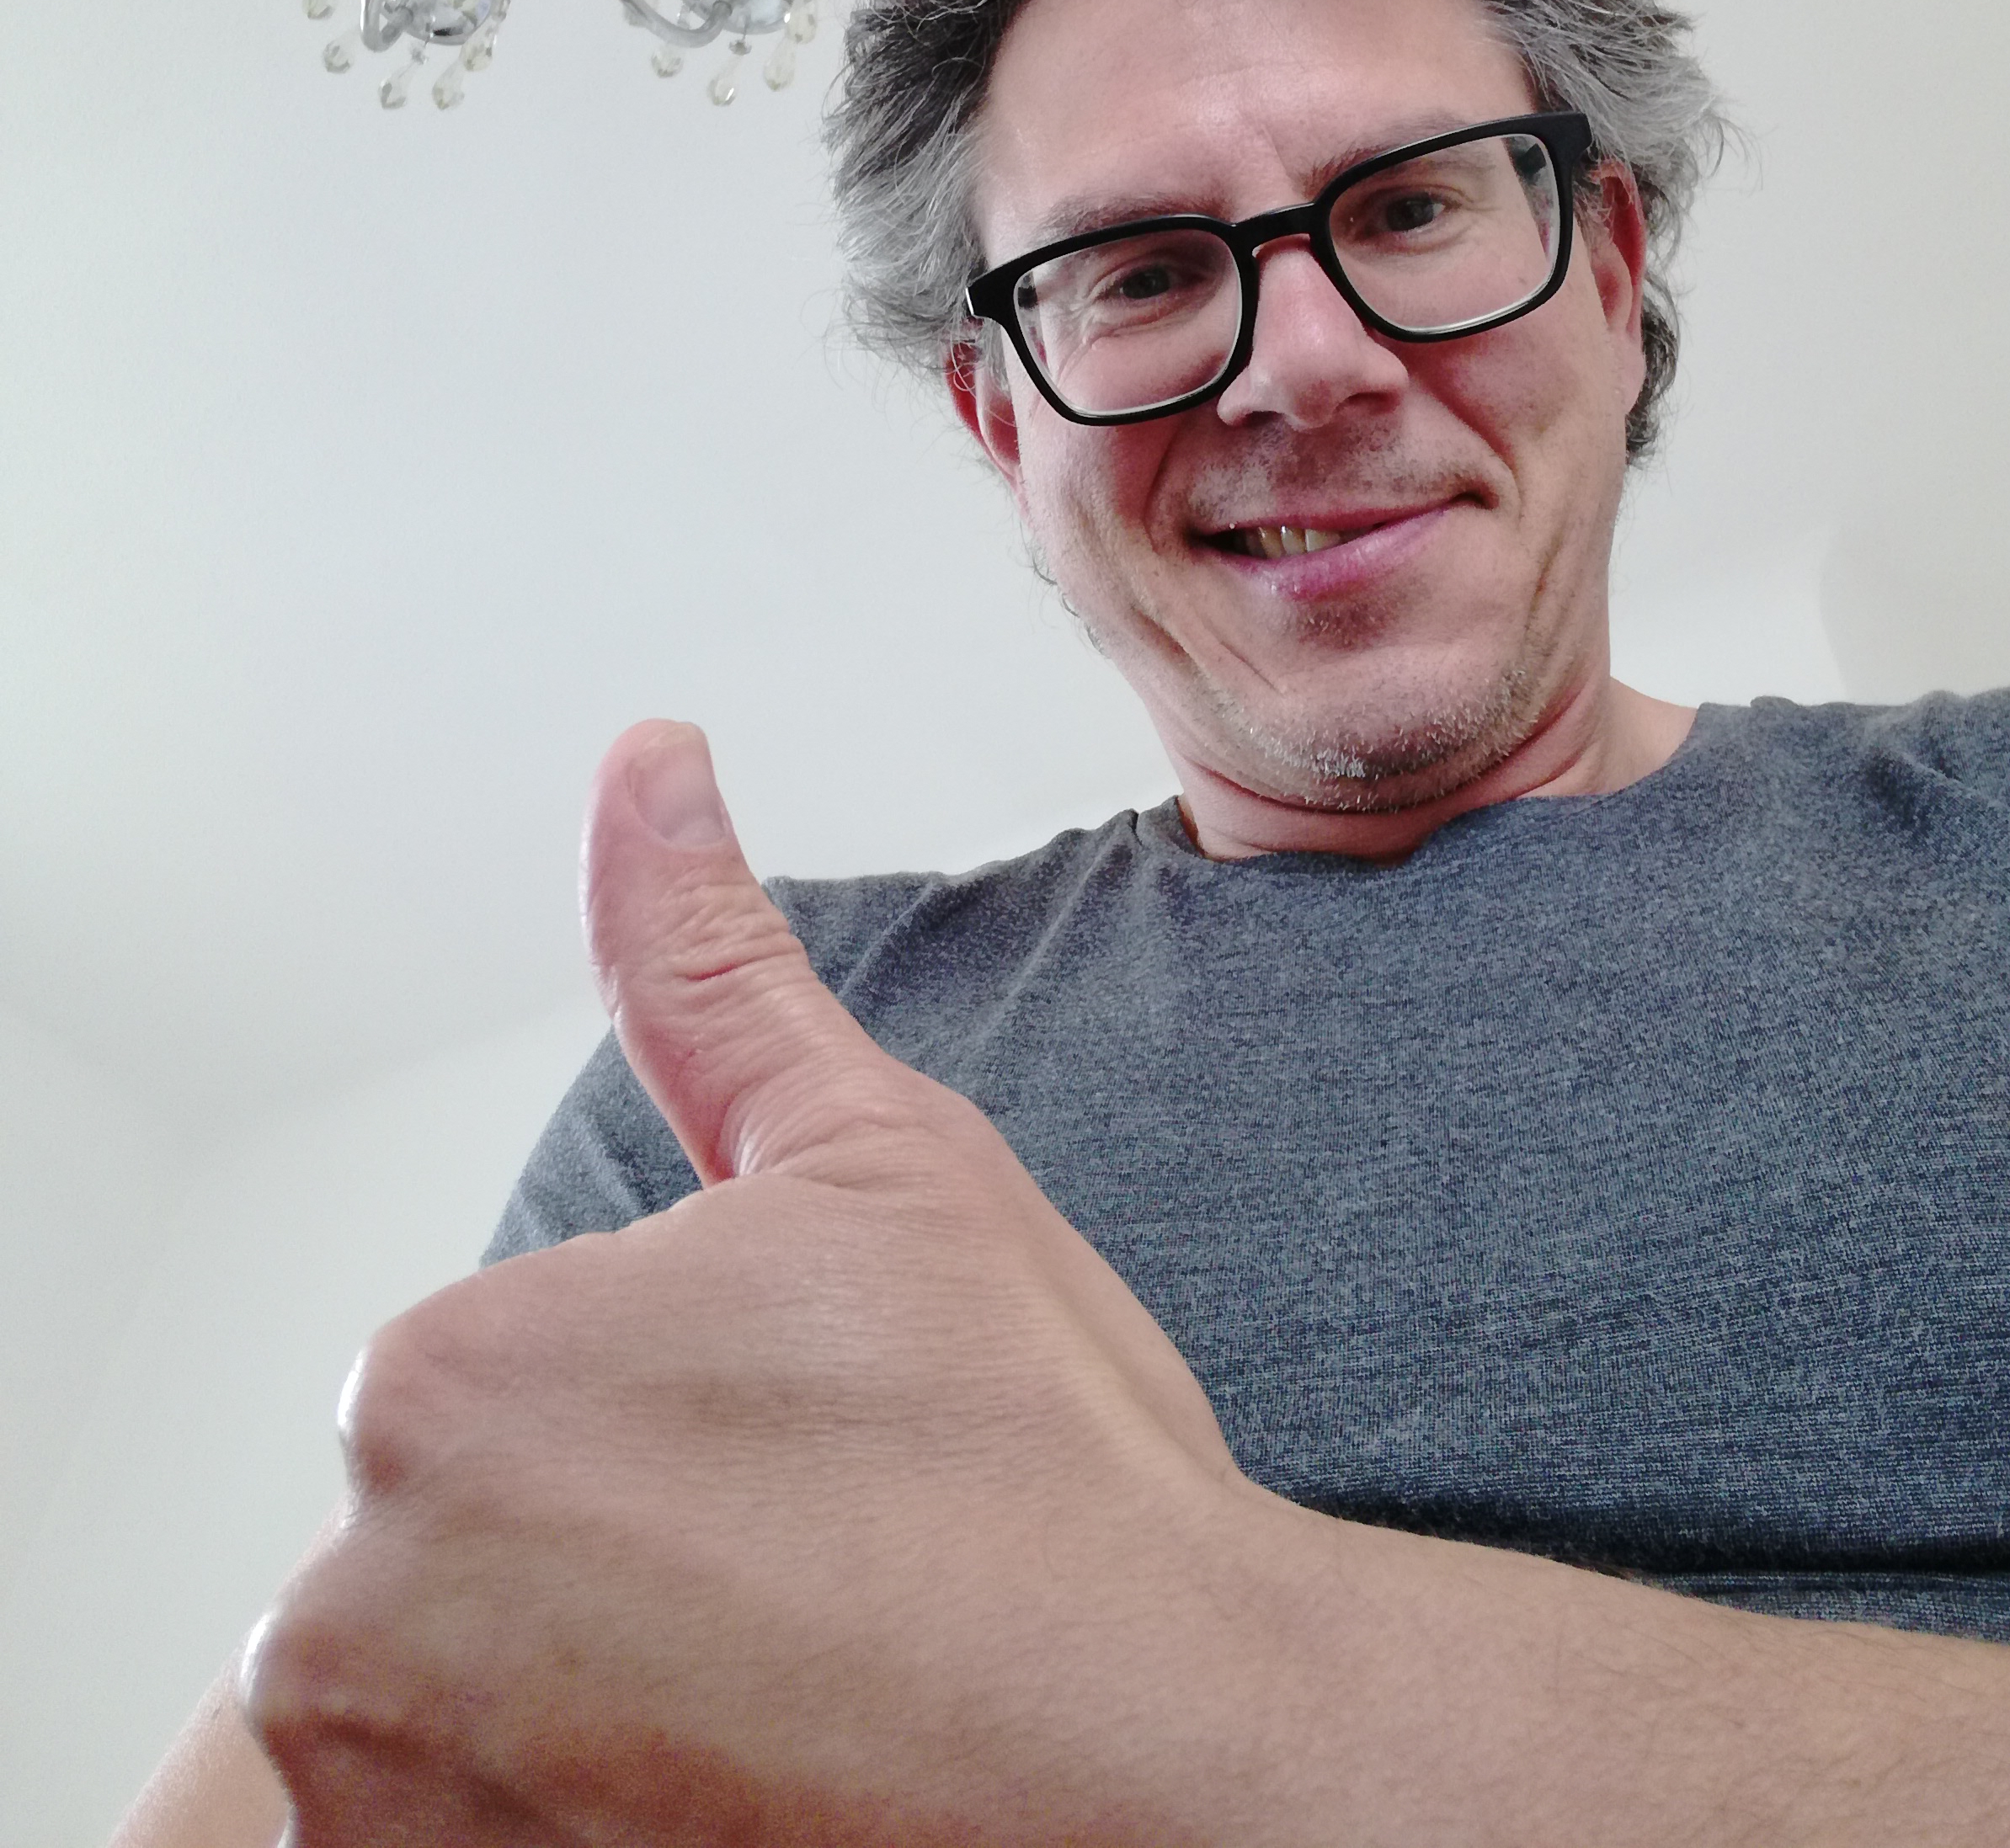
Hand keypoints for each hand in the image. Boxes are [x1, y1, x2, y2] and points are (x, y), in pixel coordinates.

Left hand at [240, 721, 1303, 1846]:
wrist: (1173, 1782)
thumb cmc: (1040, 1483)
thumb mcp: (878, 1168)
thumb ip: (708, 966)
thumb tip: (646, 754)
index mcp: (440, 1379)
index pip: (504, 1397)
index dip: (677, 1431)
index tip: (811, 1481)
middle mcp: (351, 1617)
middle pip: (467, 1570)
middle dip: (617, 1579)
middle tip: (820, 1603)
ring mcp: (387, 1814)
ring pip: (474, 1722)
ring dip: (599, 1726)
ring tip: (802, 1716)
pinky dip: (588, 1836)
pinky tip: (753, 1807)